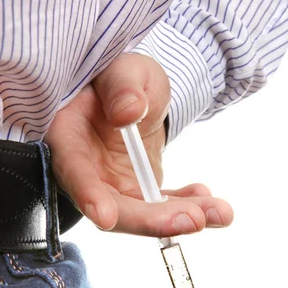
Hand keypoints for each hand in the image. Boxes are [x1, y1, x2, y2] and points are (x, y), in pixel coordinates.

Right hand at [45, 53, 232, 235]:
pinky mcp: (136, 193)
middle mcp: (85, 172)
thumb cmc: (120, 78)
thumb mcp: (122, 69)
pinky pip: (161, 207)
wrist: (133, 94)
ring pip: (141, 214)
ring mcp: (110, 187)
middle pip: (112, 207)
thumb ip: (122, 86)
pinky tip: (213, 205)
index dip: (88, 195)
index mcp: (68, 137)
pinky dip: (187, 206)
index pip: (73, 171)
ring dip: (180, 218)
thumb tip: (129, 112)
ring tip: (219, 213)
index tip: (106, 217)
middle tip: (193, 219)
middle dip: (151, 219)